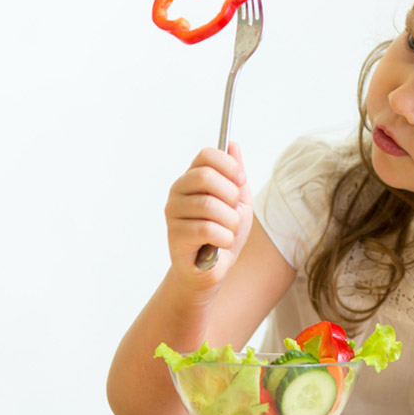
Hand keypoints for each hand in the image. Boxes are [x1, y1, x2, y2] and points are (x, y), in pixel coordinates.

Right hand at [164, 143, 253, 288]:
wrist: (213, 270)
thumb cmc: (225, 233)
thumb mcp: (238, 201)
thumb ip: (236, 174)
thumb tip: (233, 144)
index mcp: (192, 178)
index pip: (206, 155)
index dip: (229, 166)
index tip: (240, 182)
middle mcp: (178, 191)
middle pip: (206, 176)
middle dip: (230, 196)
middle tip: (233, 212)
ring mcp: (173, 213)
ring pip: (209, 206)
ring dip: (230, 222)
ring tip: (228, 231)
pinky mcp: (175, 235)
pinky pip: (207, 229)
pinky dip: (224, 238)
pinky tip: (220, 244)